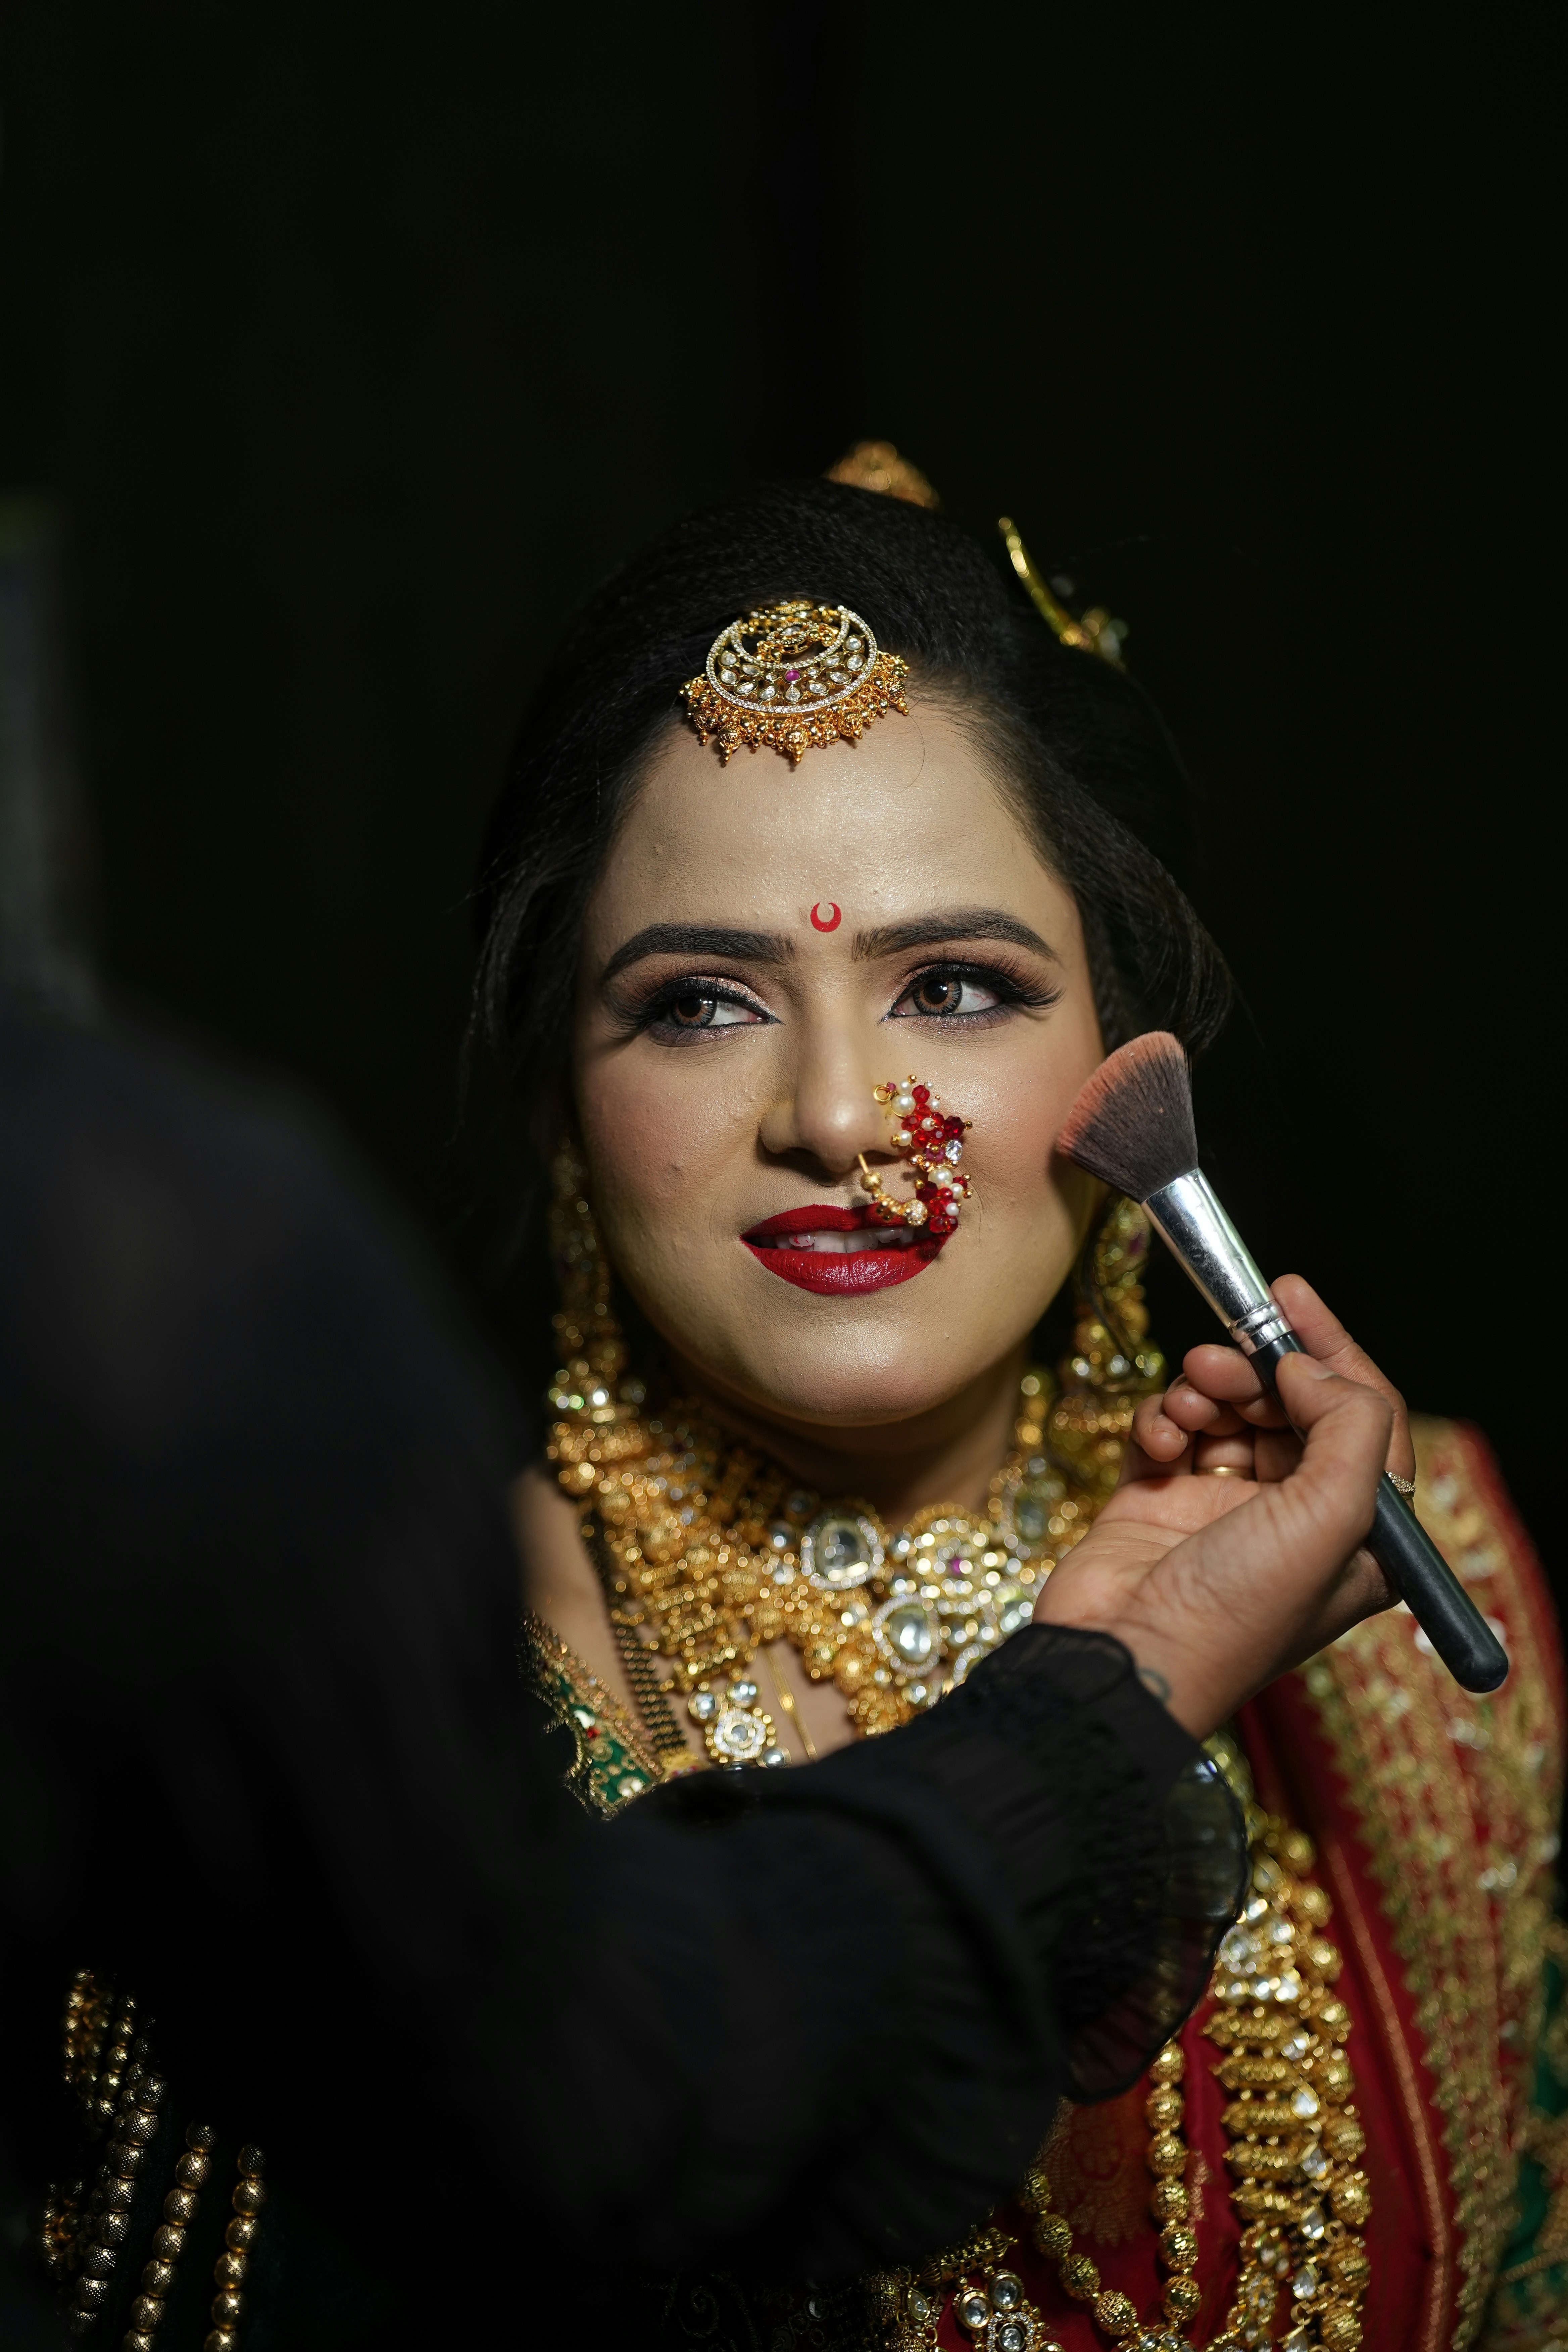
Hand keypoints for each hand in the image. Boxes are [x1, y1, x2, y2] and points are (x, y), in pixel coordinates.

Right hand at [1032, 1277, 1401, 1738]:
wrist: (1127, 1657)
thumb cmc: (1237, 1610)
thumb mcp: (1333, 1518)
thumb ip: (1349, 1425)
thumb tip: (1310, 1368)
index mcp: (1359, 1535)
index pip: (1365, 1416)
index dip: (1333, 1351)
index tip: (1290, 1296)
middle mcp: (1296, 1518)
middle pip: (1290, 1406)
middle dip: (1255, 1371)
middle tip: (1220, 1361)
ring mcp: (1224, 1508)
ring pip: (1227, 1411)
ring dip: (1204, 1393)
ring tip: (1186, 1405)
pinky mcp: (1159, 1501)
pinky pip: (1170, 1431)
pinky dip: (1161, 1423)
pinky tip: (1157, 1443)